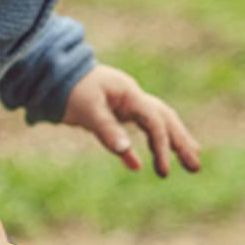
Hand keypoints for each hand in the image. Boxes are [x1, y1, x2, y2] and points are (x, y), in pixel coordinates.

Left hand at [62, 64, 200, 176]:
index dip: (162, 147)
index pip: (154, 122)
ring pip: (157, 124)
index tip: (163, 172)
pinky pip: (136, 130)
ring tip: (190, 160)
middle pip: (166, 120)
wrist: (48, 72)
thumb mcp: (86, 109)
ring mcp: (125, 104)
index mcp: (130, 94)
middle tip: (196, 168)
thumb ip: (107, 130)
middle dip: (182, 143)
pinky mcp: (114, 112)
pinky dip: (140, 147)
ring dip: (173, 142)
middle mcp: (132, 98)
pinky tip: (140, 166)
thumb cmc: (68, 88)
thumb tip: (126, 154)